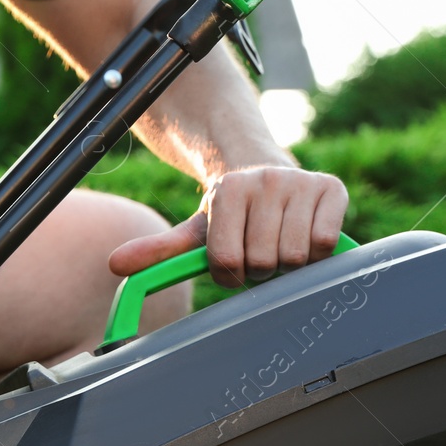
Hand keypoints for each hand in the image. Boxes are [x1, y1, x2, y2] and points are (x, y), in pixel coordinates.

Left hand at [109, 166, 347, 287]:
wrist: (265, 172)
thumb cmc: (231, 213)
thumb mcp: (196, 230)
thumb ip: (159, 250)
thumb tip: (113, 265)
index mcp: (227, 190)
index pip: (227, 262)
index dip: (229, 273)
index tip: (232, 260)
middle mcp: (265, 180)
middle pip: (263, 262)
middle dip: (259, 268)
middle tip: (258, 249)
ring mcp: (300, 183)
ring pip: (294, 257)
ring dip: (287, 264)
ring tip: (279, 243)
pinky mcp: (332, 189)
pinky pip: (324, 244)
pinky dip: (315, 253)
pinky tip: (303, 236)